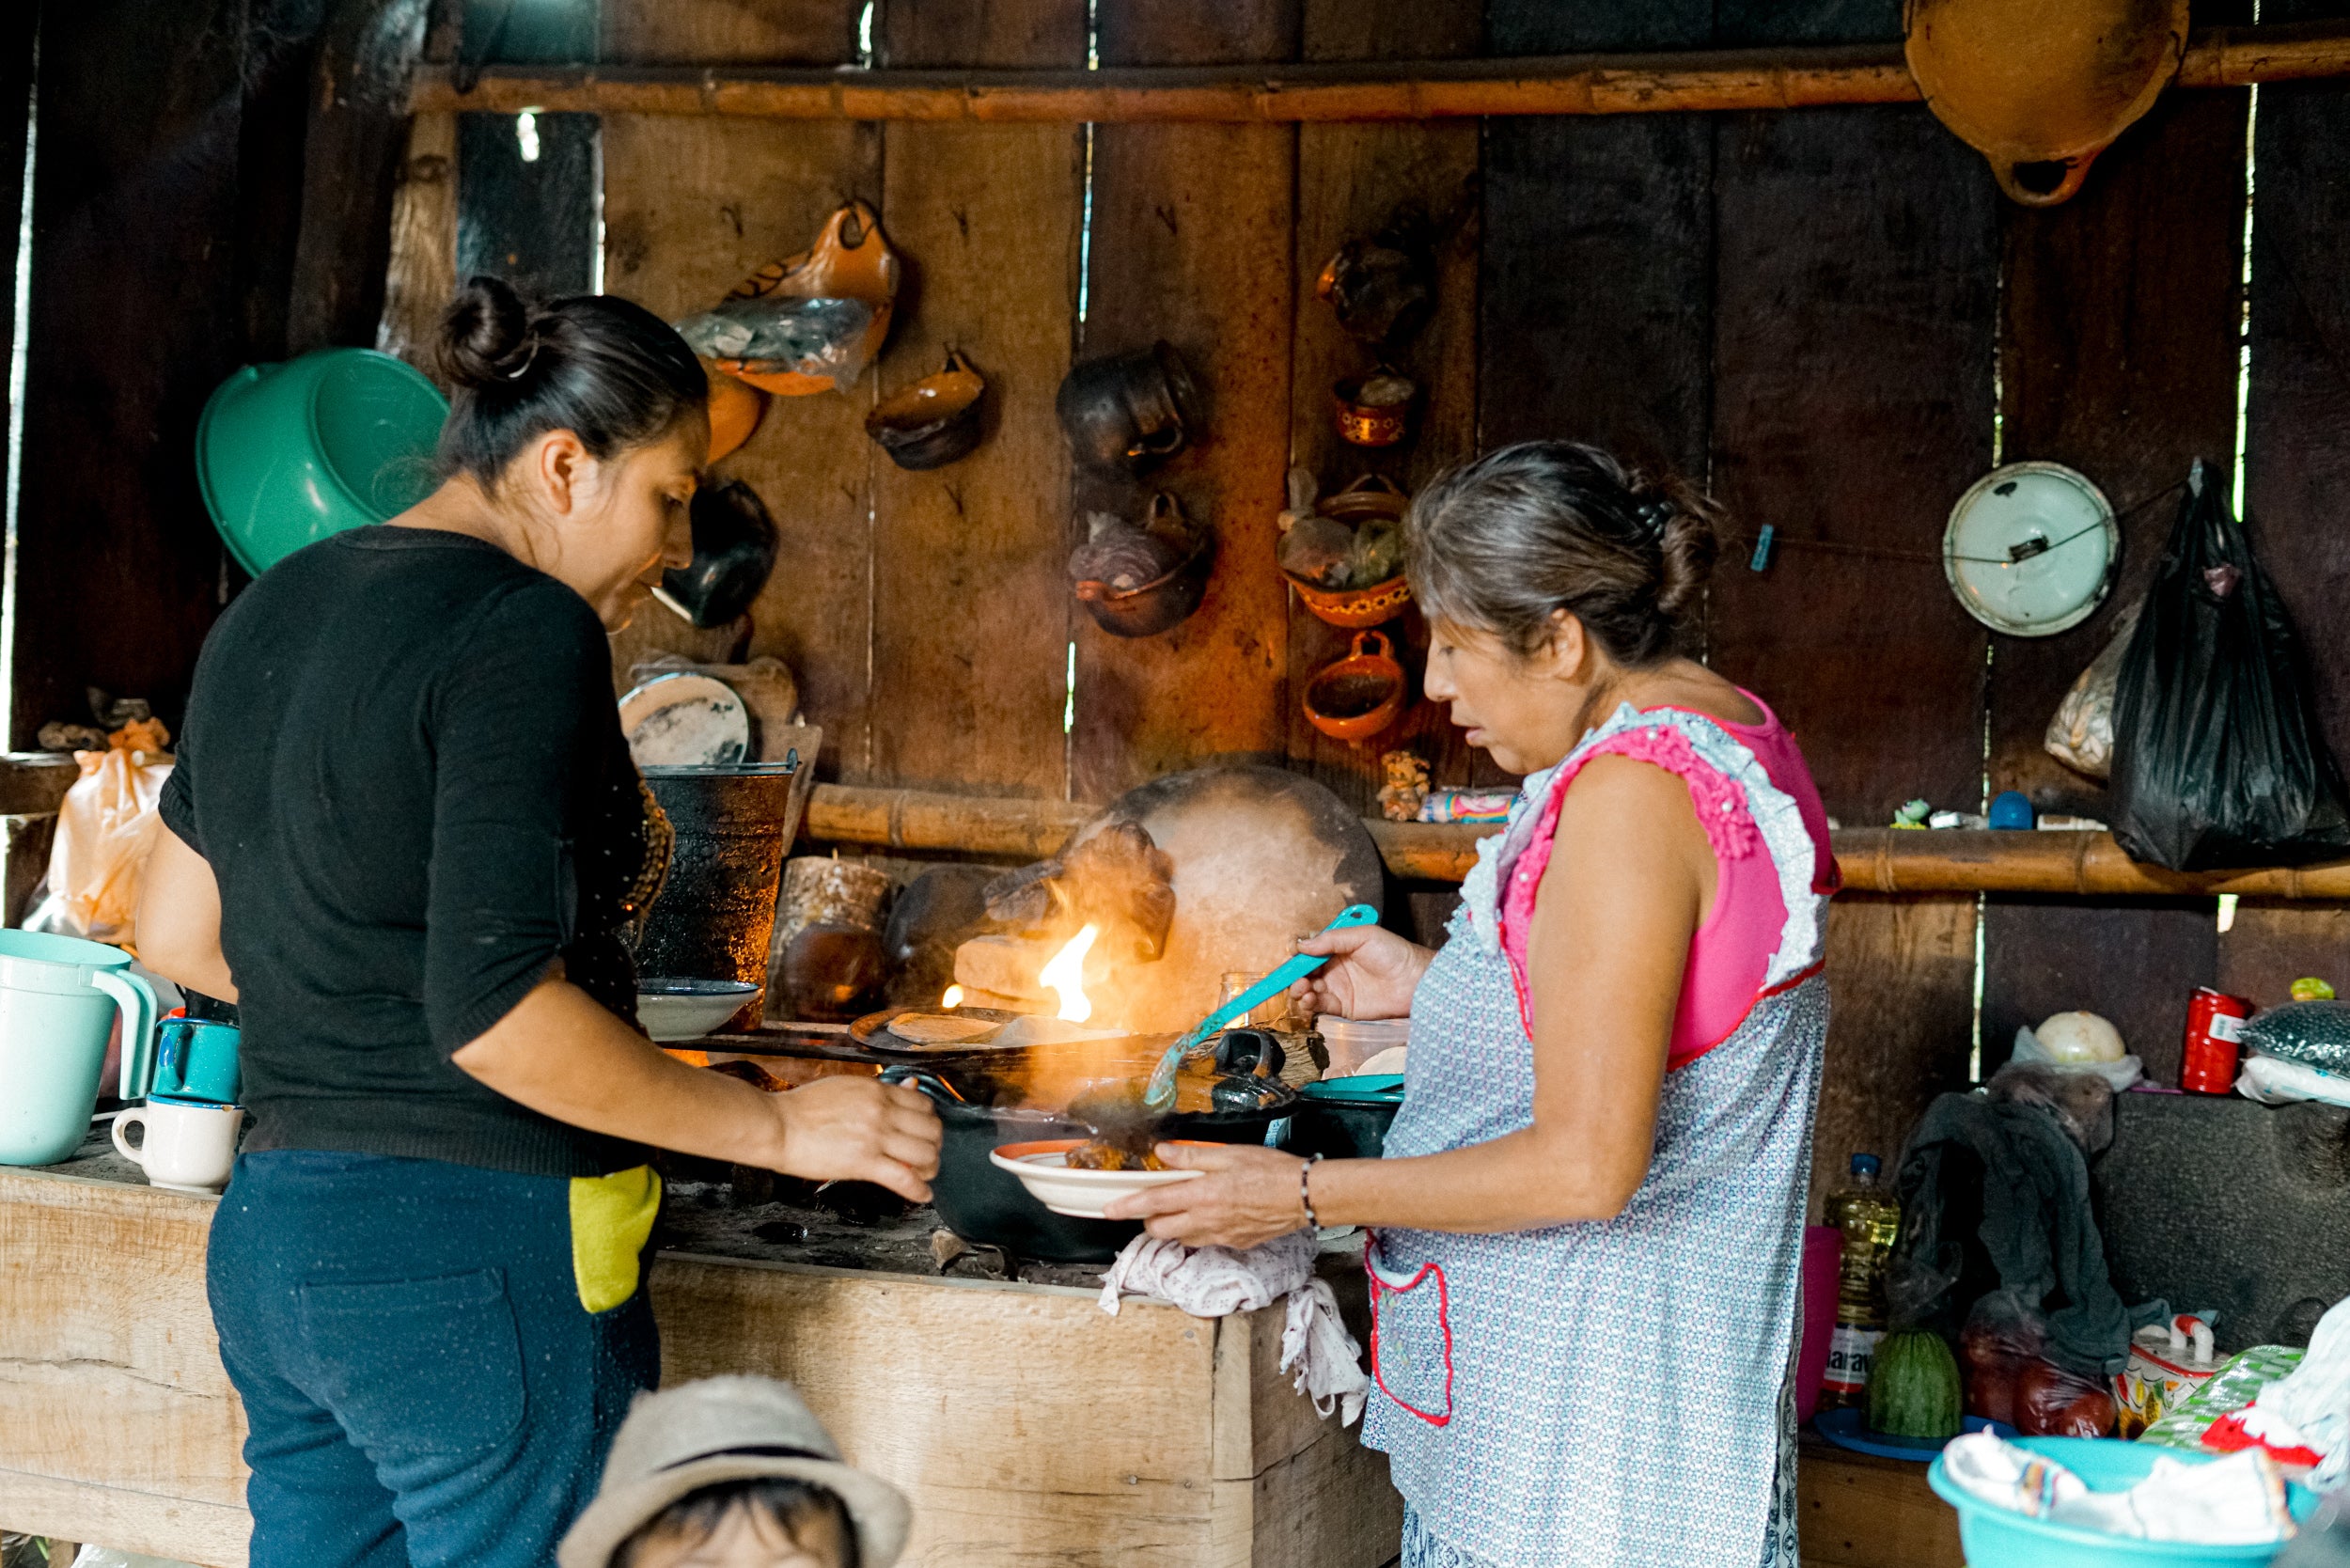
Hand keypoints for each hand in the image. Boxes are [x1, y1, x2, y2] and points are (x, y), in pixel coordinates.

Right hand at [765, 1077, 941, 1202]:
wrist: (778, 1125)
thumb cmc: (804, 1107)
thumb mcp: (848, 1086)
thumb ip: (881, 1090)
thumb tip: (911, 1086)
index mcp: (878, 1091)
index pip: (924, 1104)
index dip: (929, 1121)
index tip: (924, 1132)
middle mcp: (882, 1111)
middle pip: (931, 1129)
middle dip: (933, 1145)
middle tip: (926, 1155)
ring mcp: (875, 1137)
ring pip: (925, 1154)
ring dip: (929, 1168)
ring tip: (922, 1175)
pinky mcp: (864, 1163)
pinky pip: (905, 1179)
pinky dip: (919, 1190)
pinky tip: (922, 1195)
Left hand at [1102, 1142, 1313, 1248]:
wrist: (1304, 1197)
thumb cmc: (1270, 1171)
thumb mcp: (1229, 1154)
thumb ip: (1192, 1156)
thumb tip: (1163, 1153)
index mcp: (1201, 1194)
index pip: (1153, 1202)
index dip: (1127, 1206)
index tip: (1108, 1210)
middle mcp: (1206, 1220)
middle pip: (1160, 1229)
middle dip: (1149, 1219)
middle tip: (1155, 1202)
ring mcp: (1219, 1236)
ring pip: (1181, 1238)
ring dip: (1173, 1225)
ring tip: (1185, 1206)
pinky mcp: (1234, 1243)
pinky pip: (1205, 1241)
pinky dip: (1198, 1230)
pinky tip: (1212, 1214)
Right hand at [1287, 922, 1431, 1020]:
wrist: (1415, 980)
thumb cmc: (1394, 952)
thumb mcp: (1363, 936)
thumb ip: (1332, 939)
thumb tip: (1303, 946)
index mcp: (1336, 948)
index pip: (1308, 950)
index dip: (1297, 952)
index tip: (1293, 954)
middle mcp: (1333, 968)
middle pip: (1303, 972)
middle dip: (1293, 974)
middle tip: (1295, 977)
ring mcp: (1336, 988)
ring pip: (1307, 990)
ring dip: (1298, 989)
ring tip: (1303, 989)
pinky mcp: (1342, 1007)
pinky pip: (1319, 1006)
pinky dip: (1308, 1003)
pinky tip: (1309, 999)